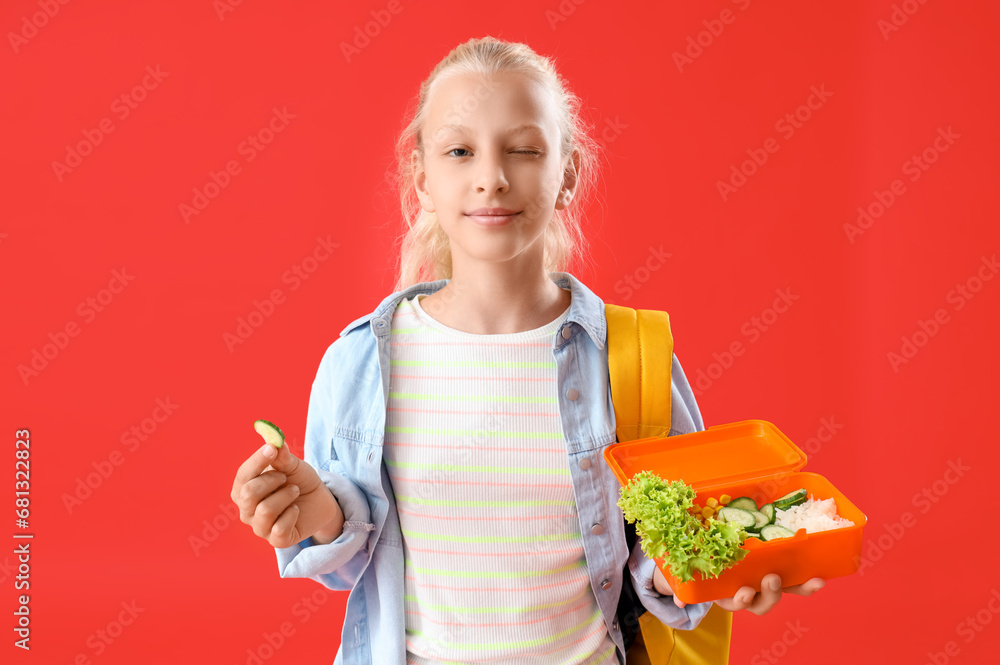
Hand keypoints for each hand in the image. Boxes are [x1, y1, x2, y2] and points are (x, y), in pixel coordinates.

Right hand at [231, 441, 343, 547]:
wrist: (319, 501)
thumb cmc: (299, 481)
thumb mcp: (293, 466)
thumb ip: (282, 457)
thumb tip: (274, 442)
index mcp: (244, 489)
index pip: (242, 475)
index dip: (257, 461)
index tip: (272, 448)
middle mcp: (246, 510)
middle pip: (248, 494)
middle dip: (271, 480)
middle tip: (286, 476)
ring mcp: (260, 527)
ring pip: (265, 511)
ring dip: (285, 496)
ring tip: (295, 491)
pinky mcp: (277, 541)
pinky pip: (279, 528)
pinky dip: (292, 514)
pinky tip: (296, 509)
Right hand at [654, 566, 825, 615]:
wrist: (712, 562)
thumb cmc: (700, 568)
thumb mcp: (689, 576)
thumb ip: (681, 587)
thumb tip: (677, 598)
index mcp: (730, 594)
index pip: (739, 602)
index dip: (742, 600)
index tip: (744, 592)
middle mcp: (751, 592)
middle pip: (765, 601)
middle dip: (771, 594)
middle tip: (772, 578)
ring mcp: (766, 581)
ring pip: (785, 590)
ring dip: (800, 588)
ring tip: (813, 581)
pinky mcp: (779, 567)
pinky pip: (796, 574)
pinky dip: (809, 574)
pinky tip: (825, 569)